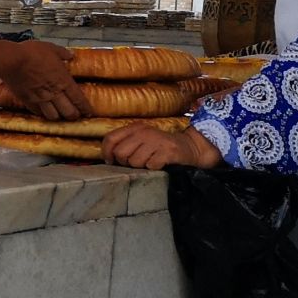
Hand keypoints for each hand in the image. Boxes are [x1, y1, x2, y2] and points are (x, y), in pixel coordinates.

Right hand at [0, 41, 85, 119]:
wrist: (12, 60)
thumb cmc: (32, 52)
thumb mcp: (51, 48)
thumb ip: (63, 53)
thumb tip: (71, 55)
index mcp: (64, 81)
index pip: (79, 100)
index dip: (85, 109)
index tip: (89, 113)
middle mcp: (54, 93)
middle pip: (68, 112)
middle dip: (73, 116)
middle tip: (74, 116)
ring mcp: (40, 98)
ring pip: (53, 116)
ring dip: (58, 117)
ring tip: (58, 116)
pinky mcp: (27, 100)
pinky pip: (37, 113)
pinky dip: (42, 114)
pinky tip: (43, 112)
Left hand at [103, 124, 221, 170]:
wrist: (191, 147)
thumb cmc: (161, 147)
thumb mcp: (142, 140)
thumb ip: (125, 144)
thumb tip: (107, 157)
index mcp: (136, 128)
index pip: (110, 138)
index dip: (107, 152)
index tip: (111, 161)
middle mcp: (145, 132)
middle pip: (121, 153)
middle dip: (125, 162)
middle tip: (136, 163)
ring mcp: (157, 141)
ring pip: (135, 162)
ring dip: (141, 167)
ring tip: (150, 162)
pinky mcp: (168, 152)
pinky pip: (150, 166)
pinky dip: (154, 169)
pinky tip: (160, 164)